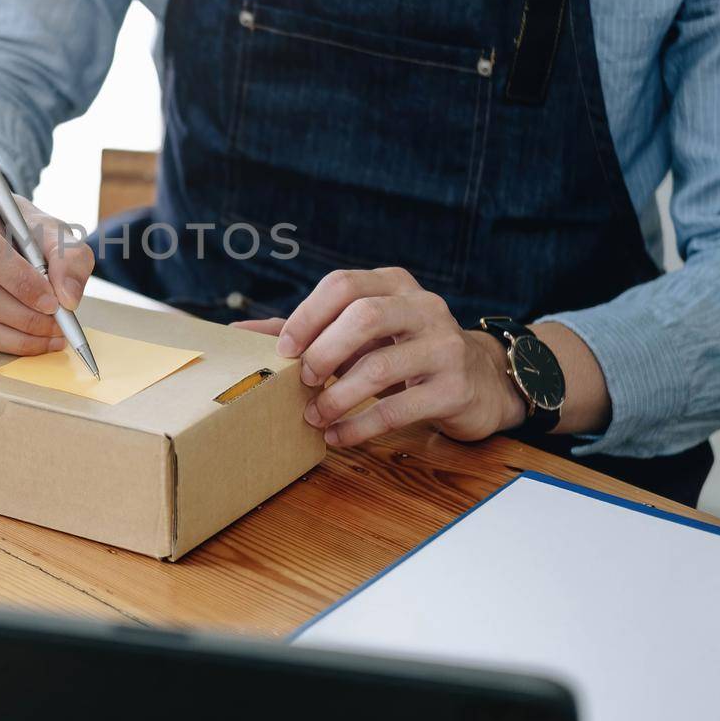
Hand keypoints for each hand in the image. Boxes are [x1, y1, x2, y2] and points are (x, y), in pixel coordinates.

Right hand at [0, 169, 94, 354]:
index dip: (22, 283)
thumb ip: (67, 254)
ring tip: (45, 337)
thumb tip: (69, 298)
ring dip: (12, 338)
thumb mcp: (43, 225)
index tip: (54, 303)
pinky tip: (20, 337)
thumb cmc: (7, 224)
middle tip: (56, 328)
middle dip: (23, 318)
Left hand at [234, 267, 525, 447]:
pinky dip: (359, 426)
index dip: (307, 316)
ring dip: (337, 396)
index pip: (343, 285)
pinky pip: (399, 408)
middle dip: (322, 352)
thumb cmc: (405, 351)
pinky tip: (338, 435)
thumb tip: (238, 335)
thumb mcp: (362, 333)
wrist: (481, 379)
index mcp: (394, 284)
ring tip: (314, 415)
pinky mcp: (455, 388)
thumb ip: (306, 330)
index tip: (283, 349)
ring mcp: (445, 346)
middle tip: (301, 380)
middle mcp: (423, 306)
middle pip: (363, 317)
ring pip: (380, 366)